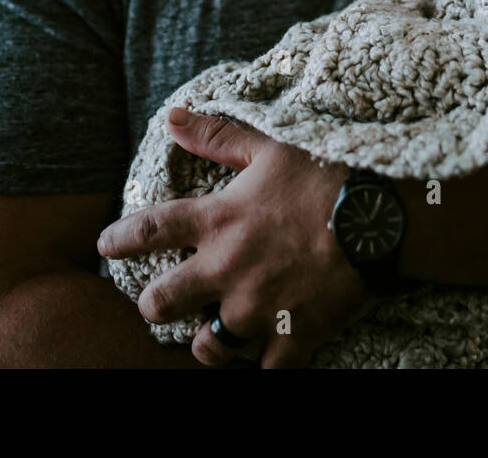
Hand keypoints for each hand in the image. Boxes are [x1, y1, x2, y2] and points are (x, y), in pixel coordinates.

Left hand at [97, 108, 377, 367]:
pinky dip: (265, 367)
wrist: (382, 216)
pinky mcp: (294, 334)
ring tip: (213, 337)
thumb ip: (218, 136)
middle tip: (160, 302)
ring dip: (208, 343)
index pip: (149, 231)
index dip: (120, 240)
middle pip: (161, 303)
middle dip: (154, 304)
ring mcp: (258, 307)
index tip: (105, 247)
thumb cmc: (327, 175)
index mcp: (219, 220)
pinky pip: (267, 371)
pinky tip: (266, 360)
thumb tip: (173, 117)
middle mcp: (227, 269)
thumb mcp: (270, 146)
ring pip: (208, 347)